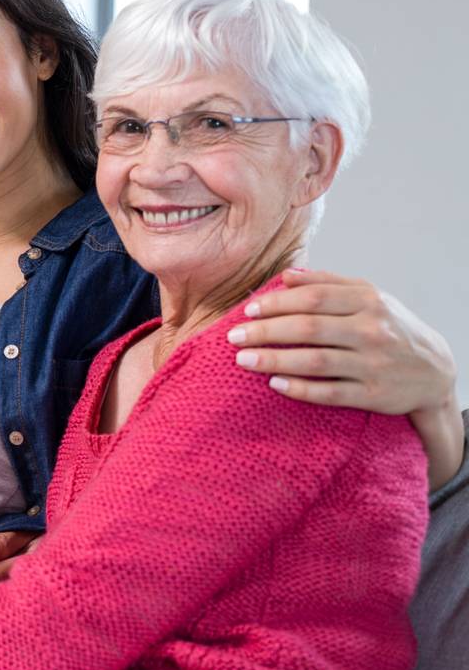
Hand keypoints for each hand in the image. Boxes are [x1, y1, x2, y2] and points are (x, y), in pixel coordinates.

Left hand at [229, 269, 463, 484]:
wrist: (435, 370)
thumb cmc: (390, 326)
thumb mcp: (369, 296)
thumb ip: (328, 282)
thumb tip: (286, 275)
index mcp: (368, 301)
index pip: (314, 298)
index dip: (277, 303)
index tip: (248, 309)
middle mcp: (372, 330)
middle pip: (309, 328)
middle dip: (266, 331)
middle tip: (234, 337)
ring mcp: (374, 364)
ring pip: (316, 361)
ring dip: (275, 360)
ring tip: (243, 360)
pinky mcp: (374, 395)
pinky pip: (331, 392)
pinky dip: (301, 389)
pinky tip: (274, 384)